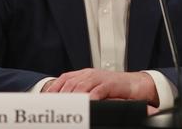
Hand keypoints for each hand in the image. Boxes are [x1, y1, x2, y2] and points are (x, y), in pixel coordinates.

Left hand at [44, 68, 158, 106]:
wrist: (137, 84)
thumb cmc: (116, 89)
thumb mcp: (96, 88)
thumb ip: (82, 92)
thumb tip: (67, 103)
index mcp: (85, 74)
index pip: (64, 78)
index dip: (54, 88)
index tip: (45, 99)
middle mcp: (90, 74)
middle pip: (70, 83)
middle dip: (60, 95)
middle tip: (53, 106)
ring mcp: (100, 78)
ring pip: (81, 85)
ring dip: (72, 96)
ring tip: (65, 107)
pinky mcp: (111, 84)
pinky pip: (98, 90)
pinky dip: (90, 97)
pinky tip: (85, 104)